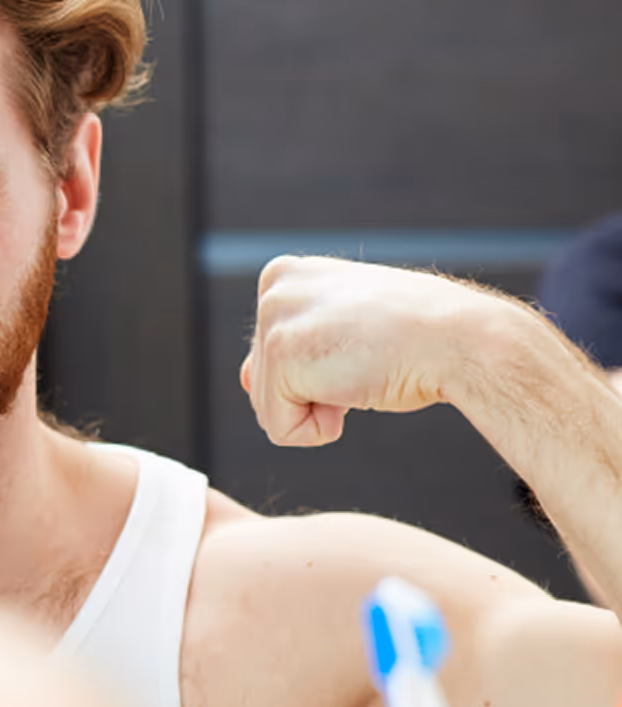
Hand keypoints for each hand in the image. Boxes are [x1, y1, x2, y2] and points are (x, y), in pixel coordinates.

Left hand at [241, 256, 501, 445]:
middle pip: (263, 383)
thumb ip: (290, 348)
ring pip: (269, 409)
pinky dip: (318, 431)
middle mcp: (272, 288)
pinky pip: (279, 430)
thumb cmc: (417, 337)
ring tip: (362, 371)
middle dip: (315, 392)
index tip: (363, 345)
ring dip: (319, 410)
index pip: (269, 356)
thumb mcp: (343, 330)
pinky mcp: (281, 356)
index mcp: (285, 274)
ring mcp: (274, 319)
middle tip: (366, 360)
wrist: (462, 341)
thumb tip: (244, 379)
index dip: (317, 372)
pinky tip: (355, 393)